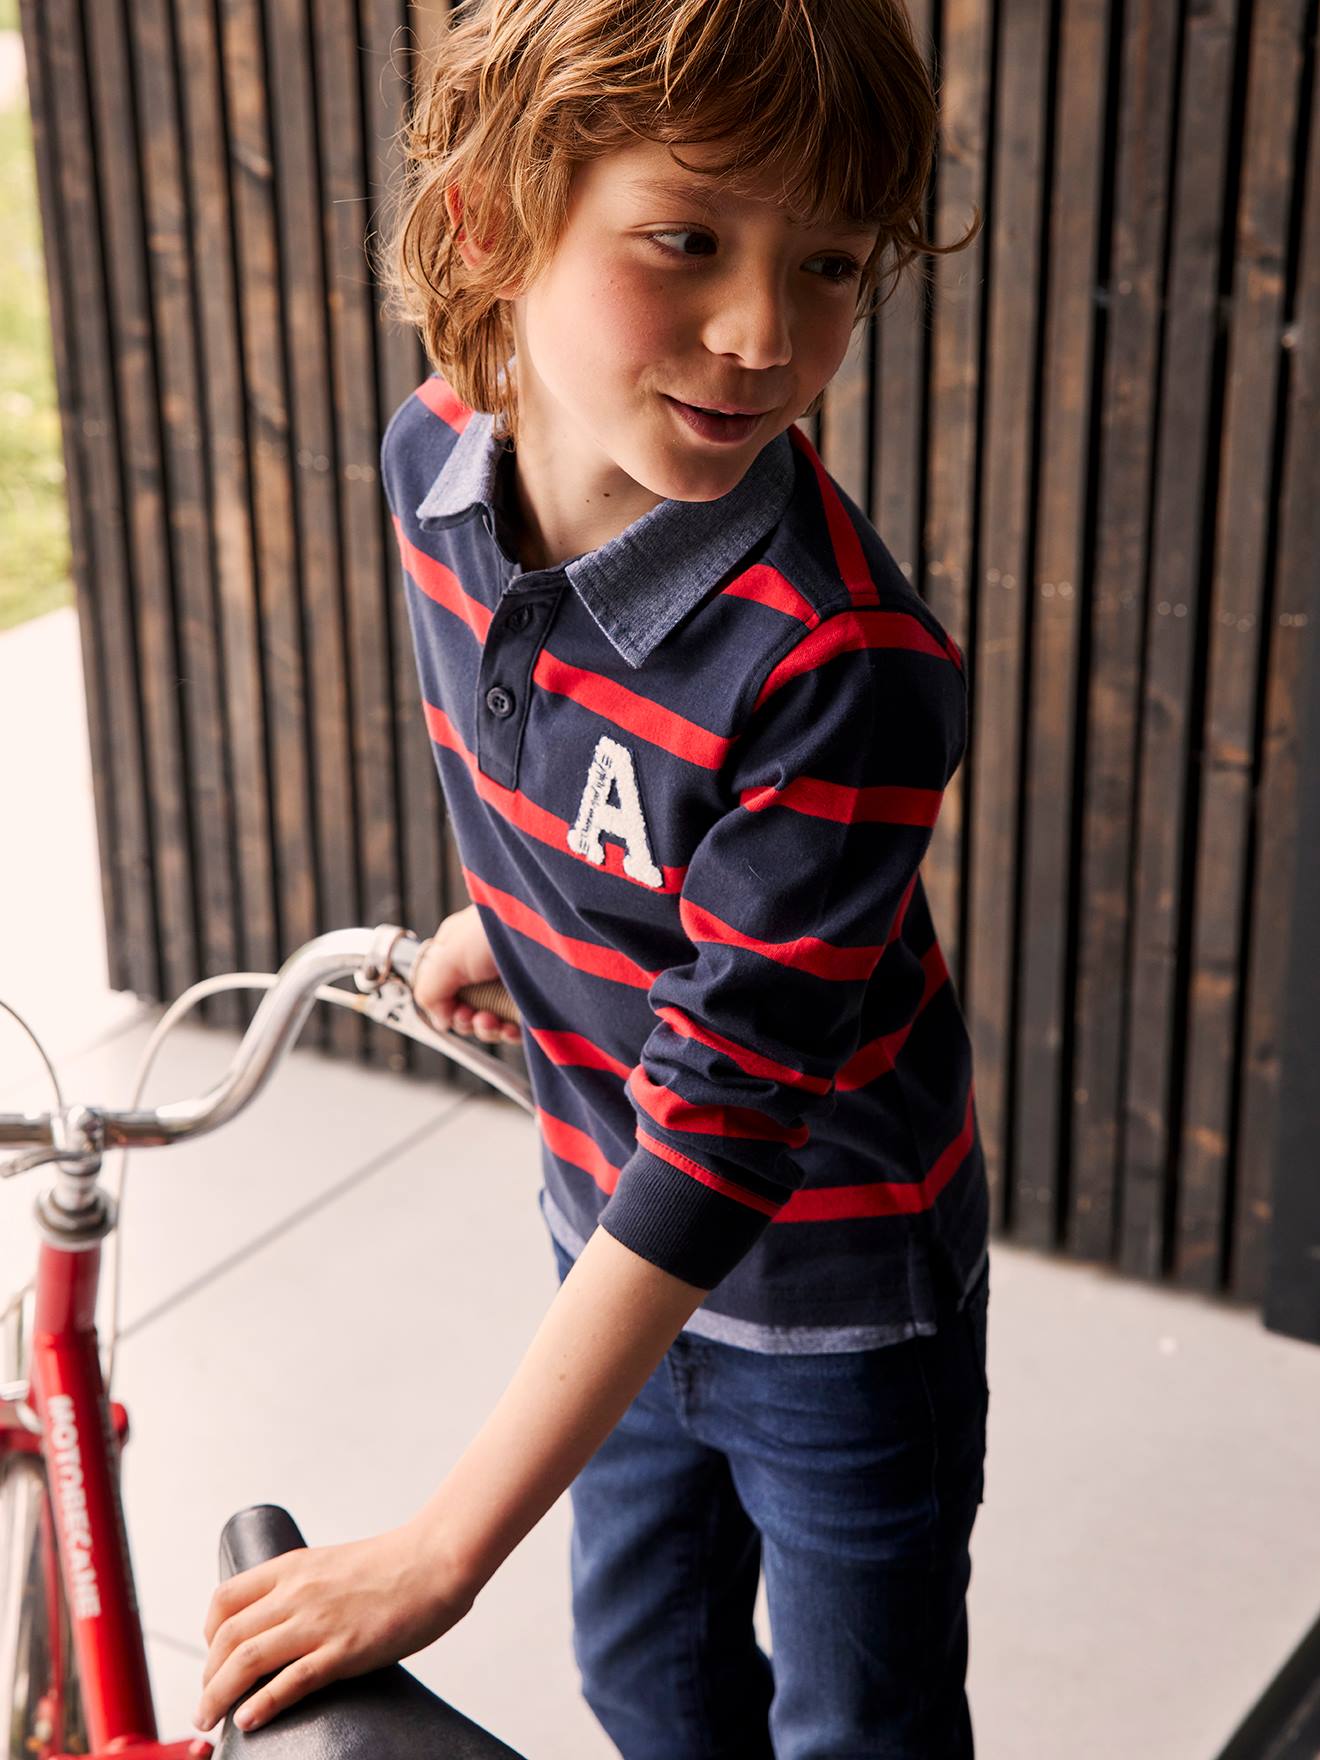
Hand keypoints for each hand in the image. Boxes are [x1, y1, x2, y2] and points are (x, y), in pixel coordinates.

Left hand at [194, 1518, 474, 1732]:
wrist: (437, 1559)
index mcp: (293, 1567)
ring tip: (210, 1721)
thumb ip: (305, 1588)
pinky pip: (291, 1681)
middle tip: (206, 1703)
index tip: (214, 1659)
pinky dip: (262, 1705)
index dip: (209, 1635)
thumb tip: (286, 1620)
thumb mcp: (333, 1564)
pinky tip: (249, 1720)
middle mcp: (298, 1592)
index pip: (225, 1600)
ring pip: (246, 1661)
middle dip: (207, 1677)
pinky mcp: (345, 1650)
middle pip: (227, 1637)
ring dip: (217, 1696)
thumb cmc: (395, 1565)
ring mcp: (320, 1622)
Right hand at [412, 904, 521, 1044]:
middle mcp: (486, 966)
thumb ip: (430, 989)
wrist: (548, 930)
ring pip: (491, 1021)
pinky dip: (509, 1033)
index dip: (445, 1005)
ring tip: (492, 1021)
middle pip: (467, 1008)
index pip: (445, 987)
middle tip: (472, 1016)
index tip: (452, 1010)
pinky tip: (510, 1029)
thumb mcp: (448, 956)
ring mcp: (512, 982)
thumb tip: (440, 1021)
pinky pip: (517, 1027)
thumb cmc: (494, 932)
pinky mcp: (535, 999)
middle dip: (466, 1020)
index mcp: (461, 949)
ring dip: (486, 1029)